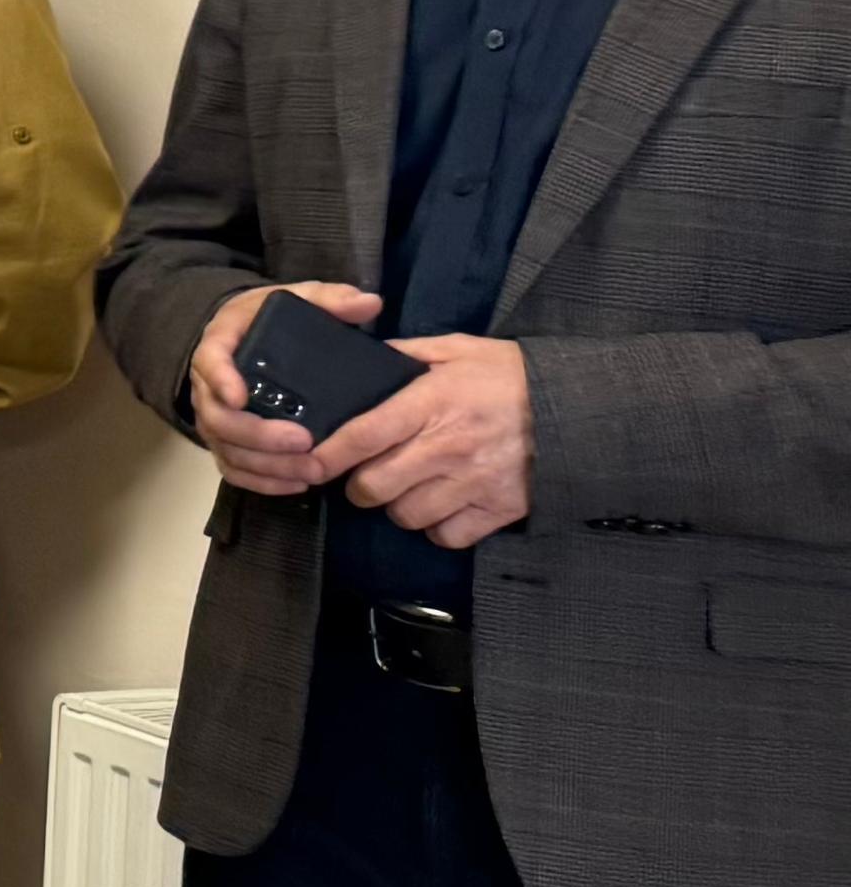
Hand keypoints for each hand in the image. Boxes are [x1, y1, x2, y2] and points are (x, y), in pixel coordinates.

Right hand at [189, 280, 378, 498]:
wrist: (243, 335)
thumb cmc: (269, 318)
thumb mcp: (297, 297)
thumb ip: (329, 298)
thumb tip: (370, 303)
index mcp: (221, 344)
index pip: (209, 362)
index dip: (221, 381)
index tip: (242, 397)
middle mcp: (209, 387)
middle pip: (218, 419)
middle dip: (259, 436)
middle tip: (304, 442)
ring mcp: (215, 419)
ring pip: (227, 451)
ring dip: (267, 466)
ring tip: (311, 472)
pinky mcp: (226, 443)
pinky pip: (233, 470)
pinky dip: (261, 482)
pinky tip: (297, 485)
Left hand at [314, 333, 532, 549]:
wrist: (578, 406)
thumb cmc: (511, 375)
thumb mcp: (457, 350)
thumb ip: (407, 354)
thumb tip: (363, 356)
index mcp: (430, 404)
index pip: (362, 436)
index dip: (327, 455)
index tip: (308, 463)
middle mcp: (447, 447)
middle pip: (374, 487)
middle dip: (362, 486)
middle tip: (369, 476)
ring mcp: (474, 482)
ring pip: (407, 515)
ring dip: (400, 506)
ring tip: (411, 488)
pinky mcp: (500, 509)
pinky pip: (447, 536)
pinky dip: (439, 528)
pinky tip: (443, 506)